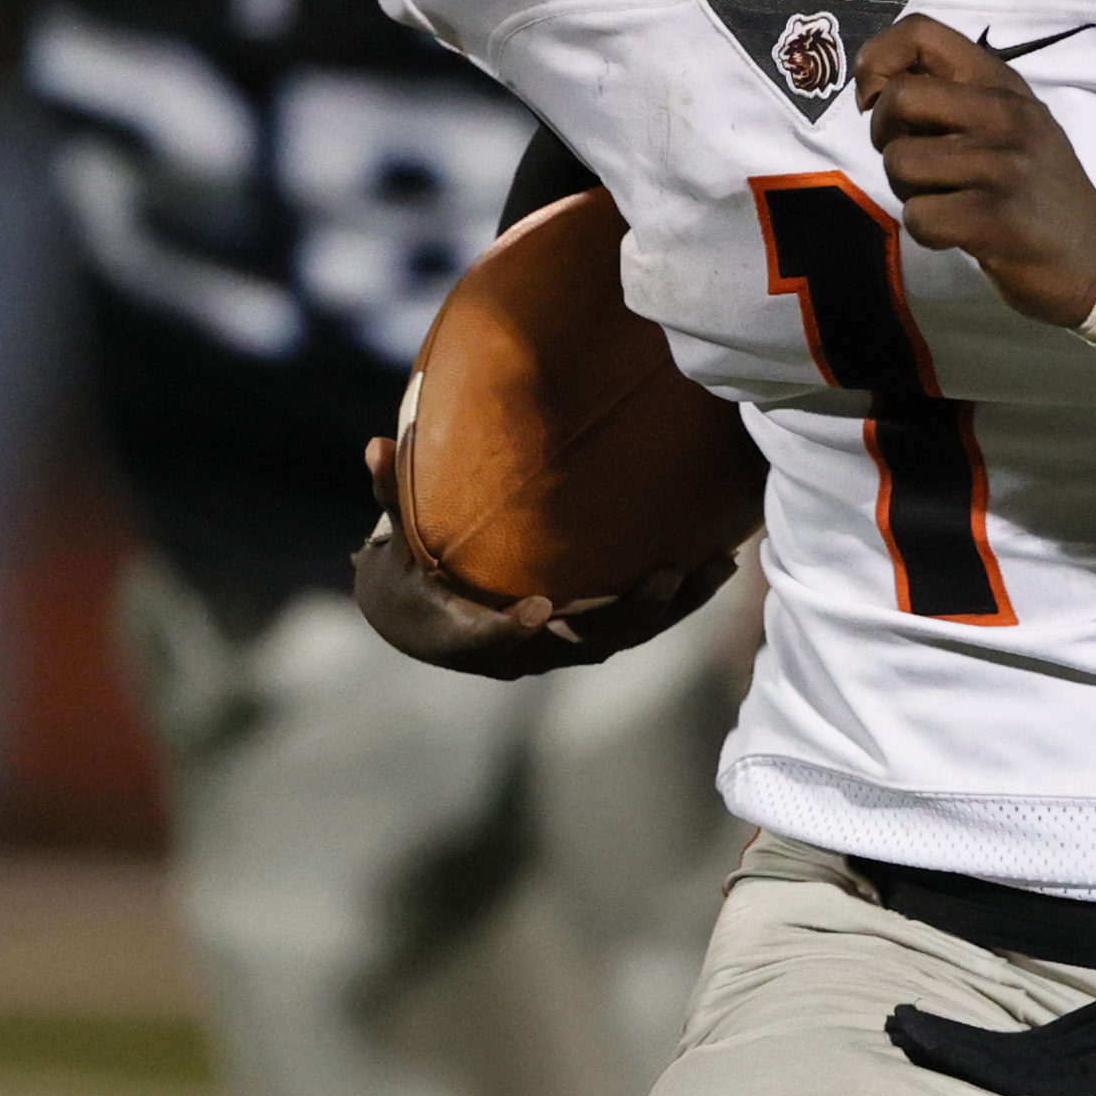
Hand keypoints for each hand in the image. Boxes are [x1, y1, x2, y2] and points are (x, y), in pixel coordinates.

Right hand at [349, 437, 738, 679]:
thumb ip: (390, 494)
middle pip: (586, 644)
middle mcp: (524, 652)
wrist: (424, 622)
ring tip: (718, 565)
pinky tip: (718, 563)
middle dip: (630, 615)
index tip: (539, 610)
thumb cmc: (409, 572)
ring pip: (625, 635)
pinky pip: (638, 621)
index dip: (513, 632)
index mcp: (469, 636)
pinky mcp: (588, 634)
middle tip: (666, 577)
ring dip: (673, 606)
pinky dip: (677, 598)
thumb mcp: (392, 540)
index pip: (493, 641)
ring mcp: (562, 646)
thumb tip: (377, 444)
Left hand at [853, 14, 1095, 324]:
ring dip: (906, 189)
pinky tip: (957, 232)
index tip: (877, 99)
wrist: (1092, 259)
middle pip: (899, 98)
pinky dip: (926, 231)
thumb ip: (954, 93)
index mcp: (1002, 83)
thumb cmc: (1037, 187)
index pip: (920, 32)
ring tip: (944, 197)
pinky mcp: (994, 217)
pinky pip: (917, 215)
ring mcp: (1001, 165)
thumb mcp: (1010, 122)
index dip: (876, 61)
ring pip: (899, 161)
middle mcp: (1004, 114)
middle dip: (883, 134)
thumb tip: (877, 85)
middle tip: (912, 158)